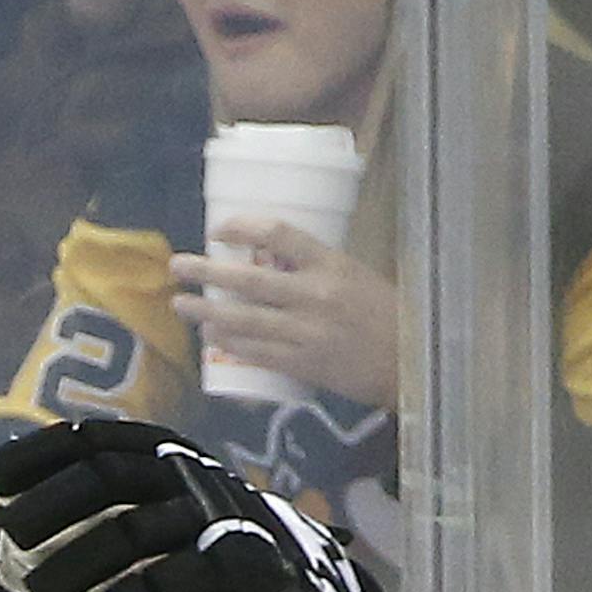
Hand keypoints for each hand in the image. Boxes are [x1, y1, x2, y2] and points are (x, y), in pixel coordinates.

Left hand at [0, 417, 388, 591]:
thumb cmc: (222, 590)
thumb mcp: (169, 544)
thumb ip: (111, 527)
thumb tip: (18, 533)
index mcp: (182, 466)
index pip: (108, 441)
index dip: (47, 453)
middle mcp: (205, 484)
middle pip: (112, 481)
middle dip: (50, 513)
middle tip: (12, 554)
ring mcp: (231, 528)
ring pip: (133, 539)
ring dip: (76, 578)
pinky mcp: (252, 585)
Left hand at [169, 217, 399, 408]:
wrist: (413, 361)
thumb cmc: (388, 314)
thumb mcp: (356, 276)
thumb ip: (315, 268)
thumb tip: (270, 260)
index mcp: (332, 264)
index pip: (279, 234)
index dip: (244, 226)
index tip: (219, 228)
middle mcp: (315, 295)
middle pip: (248, 279)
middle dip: (206, 271)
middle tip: (177, 266)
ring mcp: (306, 332)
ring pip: (243, 319)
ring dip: (206, 311)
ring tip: (181, 304)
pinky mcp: (302, 364)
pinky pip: (256, 352)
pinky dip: (229, 343)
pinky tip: (211, 336)